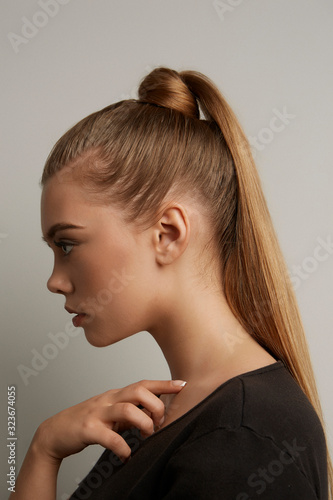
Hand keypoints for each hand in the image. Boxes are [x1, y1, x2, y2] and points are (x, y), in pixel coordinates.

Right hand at [32, 379, 185, 462]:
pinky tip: (127, 455)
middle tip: (160, 423)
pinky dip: (122, 447)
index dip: (164, 384)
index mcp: (116, 395)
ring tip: (147, 436)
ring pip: (127, 409)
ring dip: (143, 423)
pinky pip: (109, 437)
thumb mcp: (111, 413)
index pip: (143, 384)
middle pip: (138, 390)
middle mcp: (108, 400)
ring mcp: (97, 413)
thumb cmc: (87, 423)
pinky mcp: (87, 429)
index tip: (182, 385)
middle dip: (156, 405)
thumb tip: (154, 414)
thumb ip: (130, 411)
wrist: (54, 432)